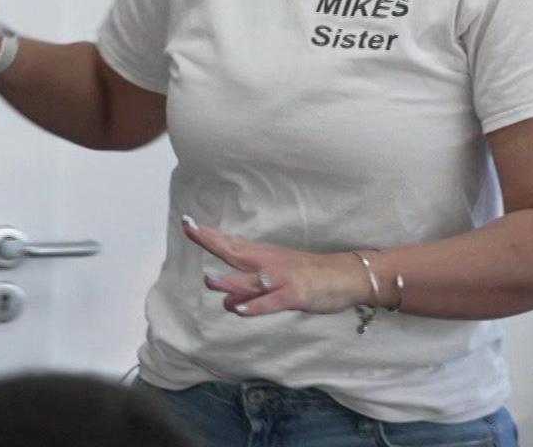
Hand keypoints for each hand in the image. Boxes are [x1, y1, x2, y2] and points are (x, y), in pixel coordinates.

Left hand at [180, 215, 372, 316]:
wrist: (345, 276)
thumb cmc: (307, 276)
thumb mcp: (274, 276)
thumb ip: (248, 290)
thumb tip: (227, 302)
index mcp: (262, 256)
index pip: (230, 243)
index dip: (208, 235)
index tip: (187, 222)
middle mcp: (267, 264)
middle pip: (234, 252)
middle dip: (211, 242)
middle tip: (189, 229)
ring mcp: (280, 279)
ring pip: (249, 281)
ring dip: (229, 282)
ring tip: (208, 281)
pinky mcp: (293, 295)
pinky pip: (270, 302)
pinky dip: (255, 306)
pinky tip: (240, 309)